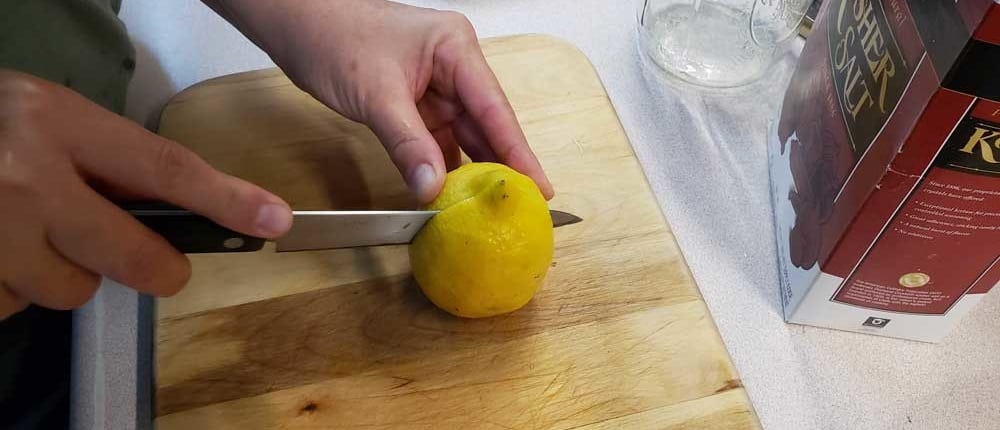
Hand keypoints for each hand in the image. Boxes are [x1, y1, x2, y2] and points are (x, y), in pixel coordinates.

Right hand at [0, 70, 291, 318]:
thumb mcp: (46, 119)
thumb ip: (104, 160)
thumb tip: (175, 210)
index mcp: (57, 122)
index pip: (164, 167)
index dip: (226, 198)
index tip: (272, 220)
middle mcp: (26, 176)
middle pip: (130, 256)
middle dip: (155, 268)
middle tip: (156, 264)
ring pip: (71, 290)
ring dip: (60, 272)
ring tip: (24, 232)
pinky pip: (16, 306)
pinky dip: (12, 286)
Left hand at [204, 0, 553, 202]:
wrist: (294, 22)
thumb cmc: (333, 35)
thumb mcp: (376, 95)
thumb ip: (407, 144)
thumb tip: (433, 187)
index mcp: (456, 48)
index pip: (495, 109)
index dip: (518, 152)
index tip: (539, 187)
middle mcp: (452, 65)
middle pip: (485, 124)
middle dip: (501, 166)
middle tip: (521, 208)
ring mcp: (434, 85)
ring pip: (462, 134)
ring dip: (471, 170)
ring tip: (492, 208)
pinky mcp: (414, 102)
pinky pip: (438, 139)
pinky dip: (442, 165)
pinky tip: (452, 193)